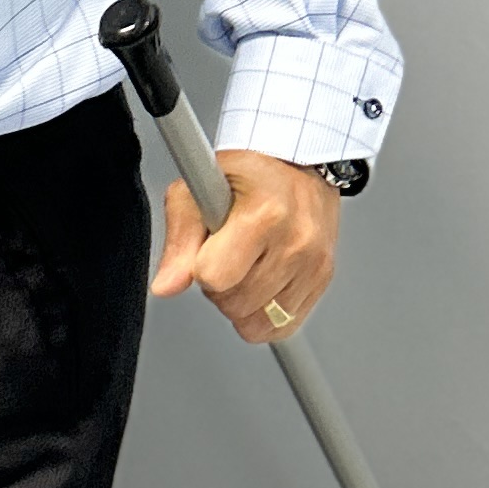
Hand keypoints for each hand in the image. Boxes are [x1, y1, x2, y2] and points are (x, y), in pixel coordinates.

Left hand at [151, 150, 339, 341]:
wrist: (298, 161)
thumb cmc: (247, 173)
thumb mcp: (197, 192)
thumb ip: (179, 242)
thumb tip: (166, 286)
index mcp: (263, 215)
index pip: (214, 277)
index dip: (201, 268)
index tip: (208, 249)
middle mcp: (295, 241)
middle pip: (235, 303)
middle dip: (221, 287)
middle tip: (228, 254)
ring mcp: (313, 264)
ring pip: (257, 321)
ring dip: (243, 302)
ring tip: (247, 266)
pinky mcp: (323, 279)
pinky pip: (283, 326)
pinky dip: (265, 315)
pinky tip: (262, 285)